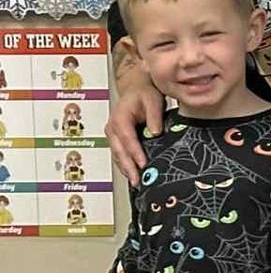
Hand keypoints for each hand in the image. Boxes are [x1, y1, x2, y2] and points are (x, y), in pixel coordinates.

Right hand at [107, 48, 161, 178]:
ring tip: (137, 183)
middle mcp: (112, 128)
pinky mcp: (117, 140)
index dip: (135, 153)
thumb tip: (155, 132)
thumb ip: (154, 116)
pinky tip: (134, 175)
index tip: (143, 164)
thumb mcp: (153, 100)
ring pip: (118, 155)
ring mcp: (112, 135)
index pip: (127, 139)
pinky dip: (126, 165)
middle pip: (119, 151)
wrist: (136, 89)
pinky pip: (120, 155)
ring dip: (126, 170)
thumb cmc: (144, 93)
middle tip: (138, 181)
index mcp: (120, 118)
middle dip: (128, 167)